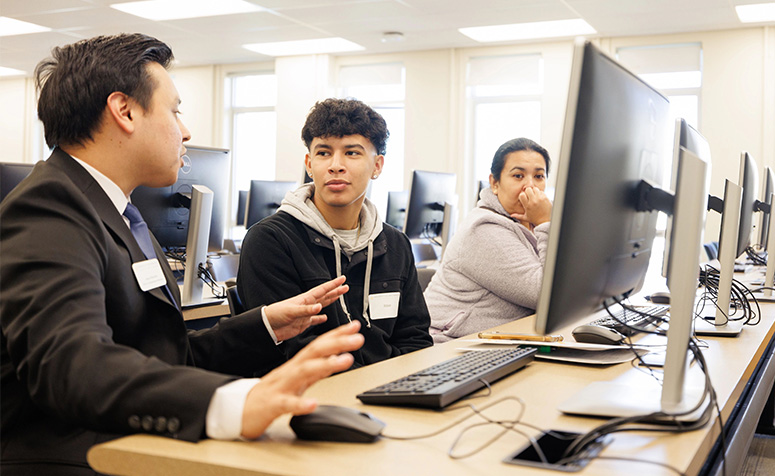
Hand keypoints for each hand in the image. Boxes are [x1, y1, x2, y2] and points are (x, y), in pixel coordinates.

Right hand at [240, 321, 363, 438]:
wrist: (240, 409)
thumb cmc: (271, 394)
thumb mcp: (299, 379)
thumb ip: (317, 369)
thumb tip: (338, 358)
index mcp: (297, 365)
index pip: (319, 345)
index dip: (338, 335)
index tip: (356, 327)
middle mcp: (291, 371)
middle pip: (314, 352)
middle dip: (337, 343)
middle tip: (357, 338)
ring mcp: (282, 386)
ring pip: (304, 372)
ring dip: (325, 365)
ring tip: (345, 361)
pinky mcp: (273, 404)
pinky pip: (287, 403)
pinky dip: (300, 404)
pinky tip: (312, 403)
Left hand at [264, 276, 348, 341]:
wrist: (267, 326)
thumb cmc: (276, 315)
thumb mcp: (291, 311)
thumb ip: (306, 310)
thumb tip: (319, 308)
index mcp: (305, 299)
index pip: (322, 290)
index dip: (333, 284)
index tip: (342, 279)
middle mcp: (307, 305)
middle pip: (324, 296)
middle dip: (335, 291)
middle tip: (345, 286)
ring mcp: (306, 314)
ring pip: (321, 305)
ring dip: (330, 301)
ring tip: (338, 297)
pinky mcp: (303, 323)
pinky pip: (315, 320)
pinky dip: (320, 318)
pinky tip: (324, 317)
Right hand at [511, 186, 551, 226]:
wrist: (545, 221)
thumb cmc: (535, 219)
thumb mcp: (525, 218)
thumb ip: (518, 216)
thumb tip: (511, 215)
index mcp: (527, 206)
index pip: (522, 195)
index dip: (522, 195)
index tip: (524, 197)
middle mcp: (533, 201)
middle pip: (528, 189)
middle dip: (528, 191)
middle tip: (529, 195)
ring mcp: (540, 199)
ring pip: (535, 189)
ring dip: (534, 191)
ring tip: (535, 196)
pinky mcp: (545, 198)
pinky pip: (541, 191)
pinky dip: (540, 194)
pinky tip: (539, 198)